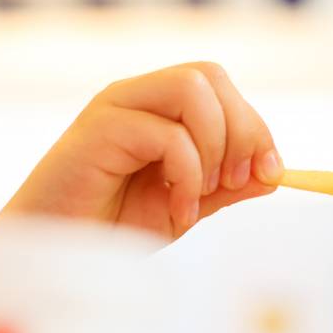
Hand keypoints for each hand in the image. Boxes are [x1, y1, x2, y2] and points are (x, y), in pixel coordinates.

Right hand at [0, 62, 283, 240]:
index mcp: (157, 106)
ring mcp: (115, 107)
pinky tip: (177, 213)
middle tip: (235, 183)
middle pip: (210, 75)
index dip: (255, 126)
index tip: (270, 173)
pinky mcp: (98, 130)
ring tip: (199, 195)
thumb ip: (226, 188)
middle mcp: (136, 95)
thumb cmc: (113, 228)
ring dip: (214, 145)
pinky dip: (187, 177)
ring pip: (192, 89)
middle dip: (242, 130)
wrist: (57, 257)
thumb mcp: (186, 206)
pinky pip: (167, 135)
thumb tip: (275, 174)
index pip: (220, 86)